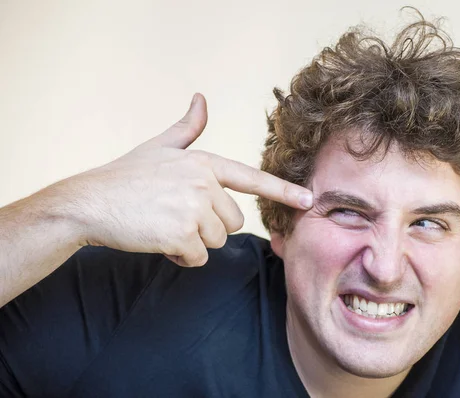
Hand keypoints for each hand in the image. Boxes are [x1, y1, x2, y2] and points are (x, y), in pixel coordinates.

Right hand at [63, 93, 312, 265]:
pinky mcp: (181, 234)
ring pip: (216, 241)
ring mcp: (194, 208)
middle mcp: (204, 183)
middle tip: (175, 215)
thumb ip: (187, 127)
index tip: (309, 200)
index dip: (282, 190)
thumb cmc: (125, 176)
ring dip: (193, 241)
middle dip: (208, 225)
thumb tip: (201, 98)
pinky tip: (158, 240)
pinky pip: (197, 257)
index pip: (251, 178)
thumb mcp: (159, 146)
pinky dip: (180, 256)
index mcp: (204, 163)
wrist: (88, 202)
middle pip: (232, 222)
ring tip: (164, 225)